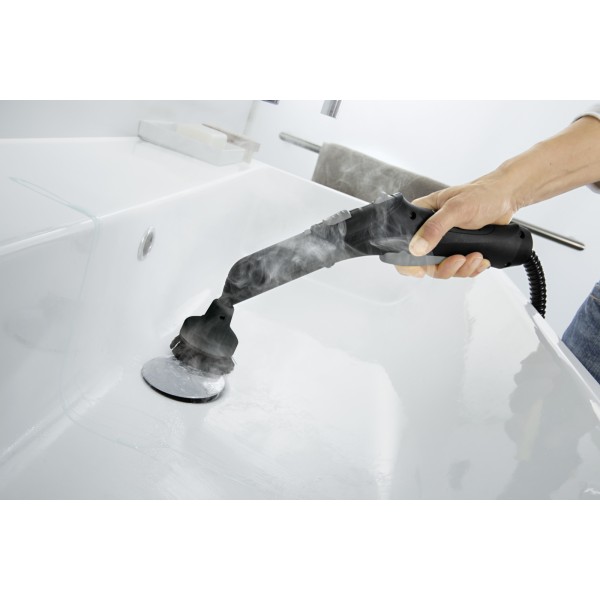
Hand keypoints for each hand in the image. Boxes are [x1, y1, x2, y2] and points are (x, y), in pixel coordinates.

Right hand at [396, 174, 517, 278]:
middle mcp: (430, 232)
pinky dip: (471, 268)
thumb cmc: (481, 194)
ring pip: (444, 268)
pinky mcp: (460, 250)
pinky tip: (480, 259)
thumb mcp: (456, 209)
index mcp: (422, 217)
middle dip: (444, 267)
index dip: (407, 262)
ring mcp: (446, 243)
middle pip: (426, 263)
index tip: (420, 271)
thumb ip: (435, 228)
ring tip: (476, 256)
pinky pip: (460, 269)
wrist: (506, 197)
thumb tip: (417, 248)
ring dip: (461, 268)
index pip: (404, 244)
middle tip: (459, 259)